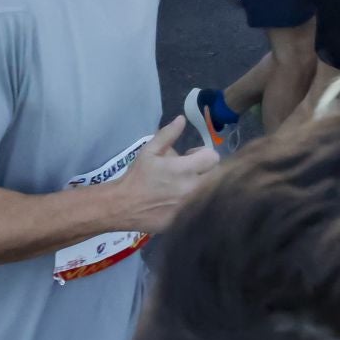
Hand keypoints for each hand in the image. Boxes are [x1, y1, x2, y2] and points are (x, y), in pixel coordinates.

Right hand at [113, 116, 218, 232]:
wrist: (123, 206)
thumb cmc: (138, 176)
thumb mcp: (149, 151)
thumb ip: (167, 134)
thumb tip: (182, 119)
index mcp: (184, 169)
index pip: (213, 157)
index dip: (203, 154)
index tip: (191, 157)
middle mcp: (192, 188)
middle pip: (216, 175)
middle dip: (206, 170)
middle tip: (190, 171)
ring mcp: (190, 206)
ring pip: (210, 192)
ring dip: (201, 186)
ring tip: (185, 185)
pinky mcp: (187, 219)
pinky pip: (200, 208)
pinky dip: (194, 203)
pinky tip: (179, 200)